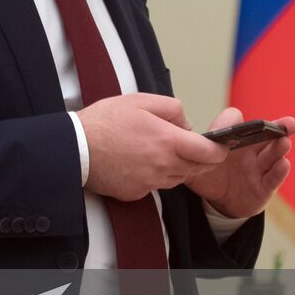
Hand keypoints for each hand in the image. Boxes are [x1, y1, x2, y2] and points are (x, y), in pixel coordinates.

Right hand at [77, 93, 228, 200]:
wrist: (75, 147)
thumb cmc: (105, 122)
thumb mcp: (141, 101)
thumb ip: (172, 108)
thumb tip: (186, 124)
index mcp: (168, 141)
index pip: (210, 153)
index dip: (220, 149)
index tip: (218, 145)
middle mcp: (163, 166)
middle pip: (197, 168)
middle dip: (197, 156)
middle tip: (181, 142)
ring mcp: (150, 182)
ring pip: (178, 178)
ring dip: (175, 165)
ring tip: (154, 148)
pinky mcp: (136, 193)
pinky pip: (156, 185)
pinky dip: (154, 175)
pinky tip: (137, 161)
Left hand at [185, 107, 294, 218]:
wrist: (217, 203)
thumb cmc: (207, 176)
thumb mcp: (193, 166)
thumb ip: (186, 156)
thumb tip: (175, 144)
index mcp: (231, 140)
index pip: (235, 123)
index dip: (234, 122)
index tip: (235, 122)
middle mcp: (248, 150)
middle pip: (264, 135)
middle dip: (277, 127)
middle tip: (287, 123)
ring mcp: (258, 167)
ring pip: (272, 155)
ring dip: (279, 148)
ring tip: (284, 141)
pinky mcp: (264, 187)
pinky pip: (272, 179)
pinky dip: (279, 171)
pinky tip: (283, 164)